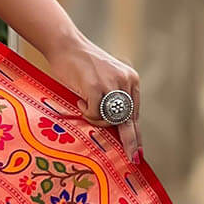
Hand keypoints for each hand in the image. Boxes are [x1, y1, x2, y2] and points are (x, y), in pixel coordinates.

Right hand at [41, 30, 142, 162]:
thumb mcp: (103, 79)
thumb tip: (114, 126)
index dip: (136, 134)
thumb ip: (111, 97)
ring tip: (83, 105)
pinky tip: (79, 100)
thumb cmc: (80, 65)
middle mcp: (126, 81)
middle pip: (128, 120)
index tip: (138, 151)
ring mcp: (112, 84)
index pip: (135, 113)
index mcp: (131, 80)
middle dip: (130, 142)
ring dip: (95, 119)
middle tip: (132, 159)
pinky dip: (86, 112)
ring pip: (109, 119)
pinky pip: (94, 113)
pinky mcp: (96, 87)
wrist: (65, 45)